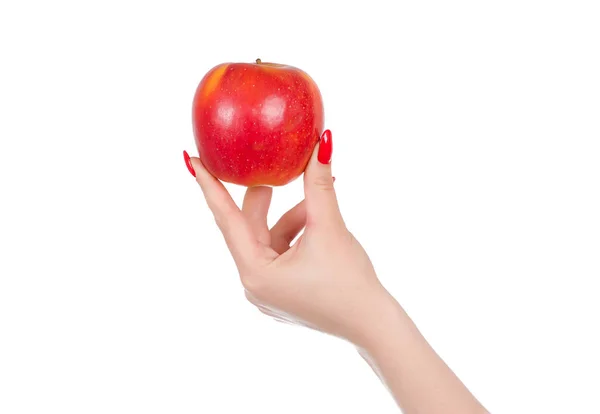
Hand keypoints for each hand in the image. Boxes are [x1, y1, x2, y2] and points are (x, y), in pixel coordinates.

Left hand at [185, 130, 391, 344]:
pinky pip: (279, 252)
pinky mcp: (281, 291)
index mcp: (255, 272)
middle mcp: (254, 284)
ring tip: (316, 201)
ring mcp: (267, 291)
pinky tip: (318, 223)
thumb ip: (318, 185)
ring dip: (290, 217)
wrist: (372, 324)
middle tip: (265, 164)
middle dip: (262, 196)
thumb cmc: (350, 282)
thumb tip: (321, 141)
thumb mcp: (330, 227)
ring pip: (269, 238)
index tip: (192, 159)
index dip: (209, 185)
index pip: (226, 218)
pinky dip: (295, 233)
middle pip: (249, 228)